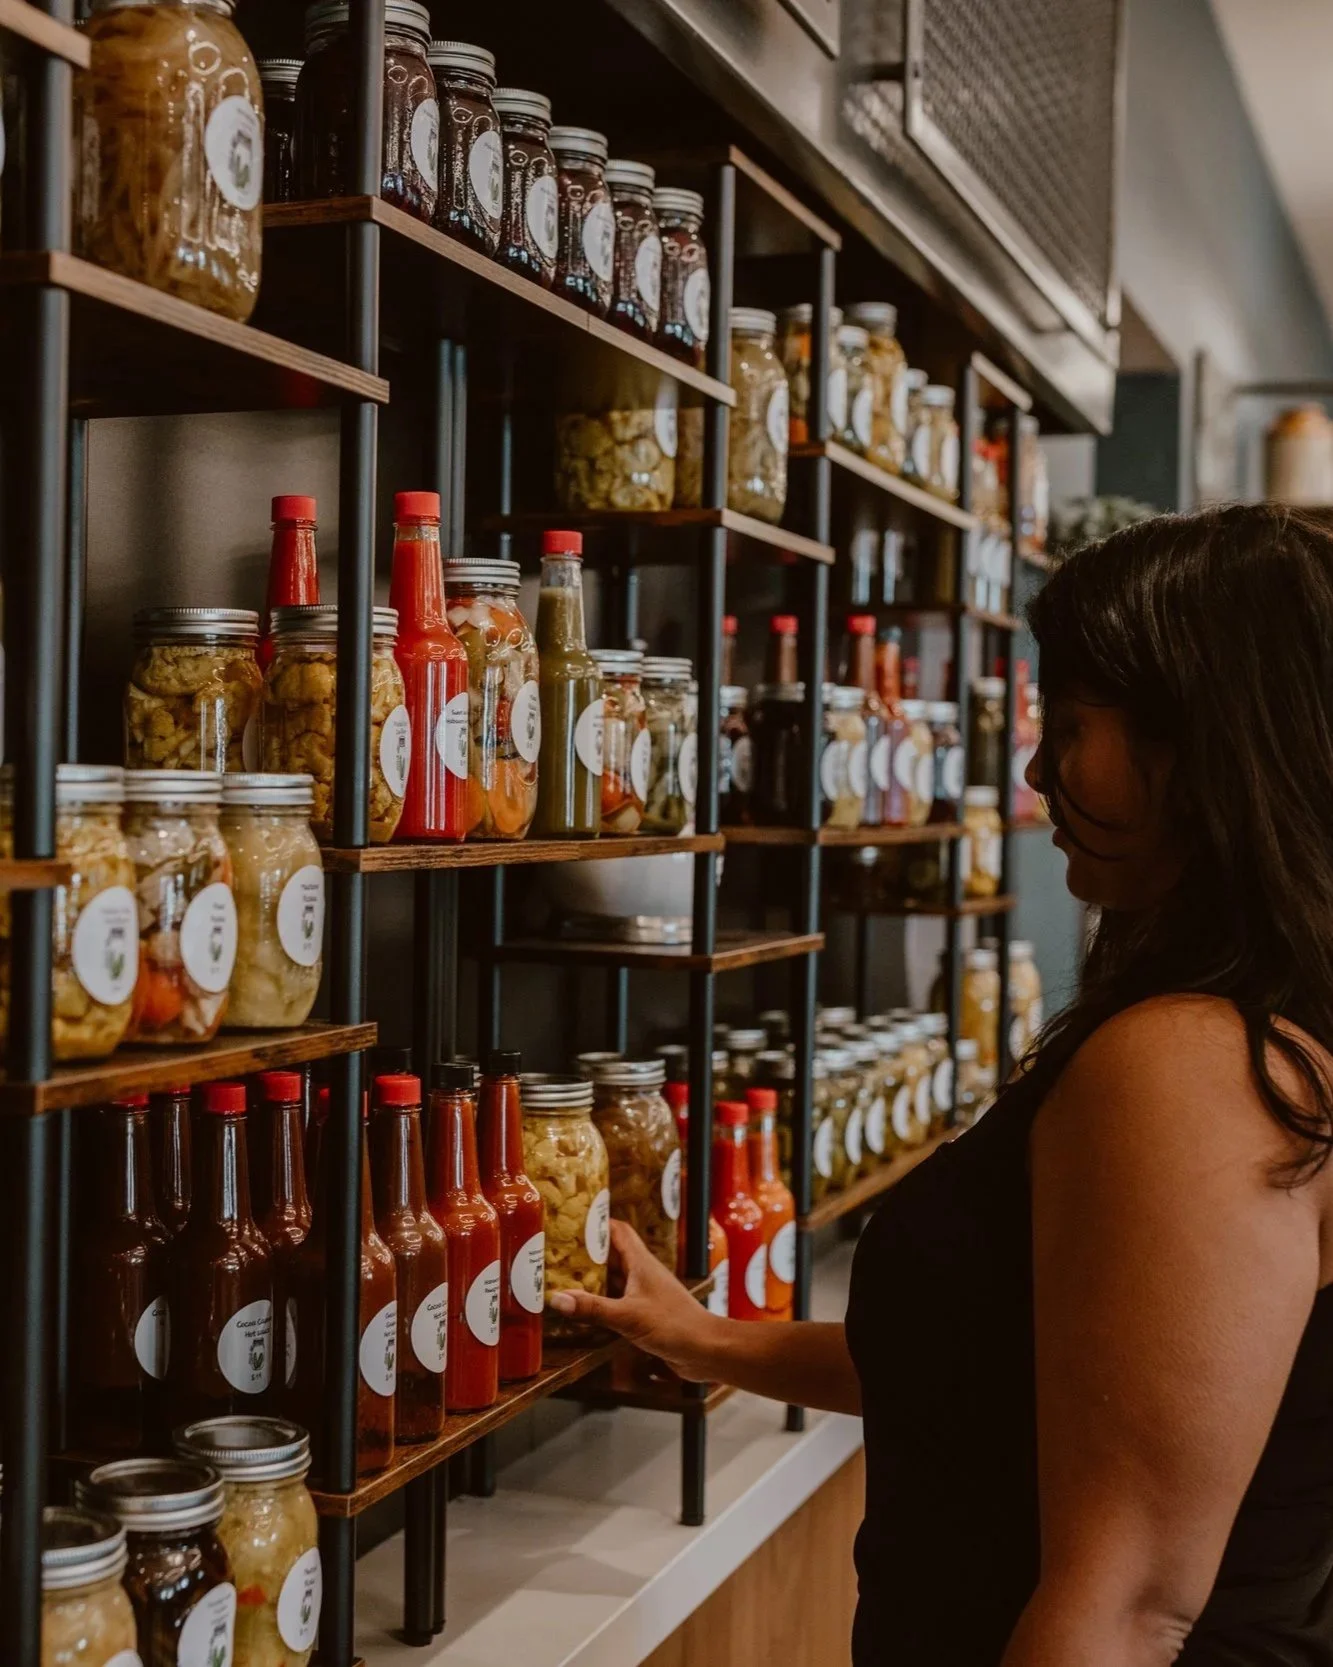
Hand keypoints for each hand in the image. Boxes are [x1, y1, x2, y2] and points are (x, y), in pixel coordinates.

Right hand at [547, 1220, 724, 1380]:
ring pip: (615, 1279)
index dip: (596, 1223)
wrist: (706, 1351)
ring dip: (593, 1278)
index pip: (617, 1231)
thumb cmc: (676, 1326)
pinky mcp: (646, 1314)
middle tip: (558, 1252)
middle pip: (612, 1254)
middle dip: (587, 1252)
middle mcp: (643, 1274)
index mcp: (641, 1263)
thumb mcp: (628, 1316)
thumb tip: (557, 1298)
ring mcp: (645, 1294)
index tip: (572, 1221)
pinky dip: (602, 1302)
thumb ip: (593, 1308)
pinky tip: (585, 1310)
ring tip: (564, 1278)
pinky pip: (619, 1301)